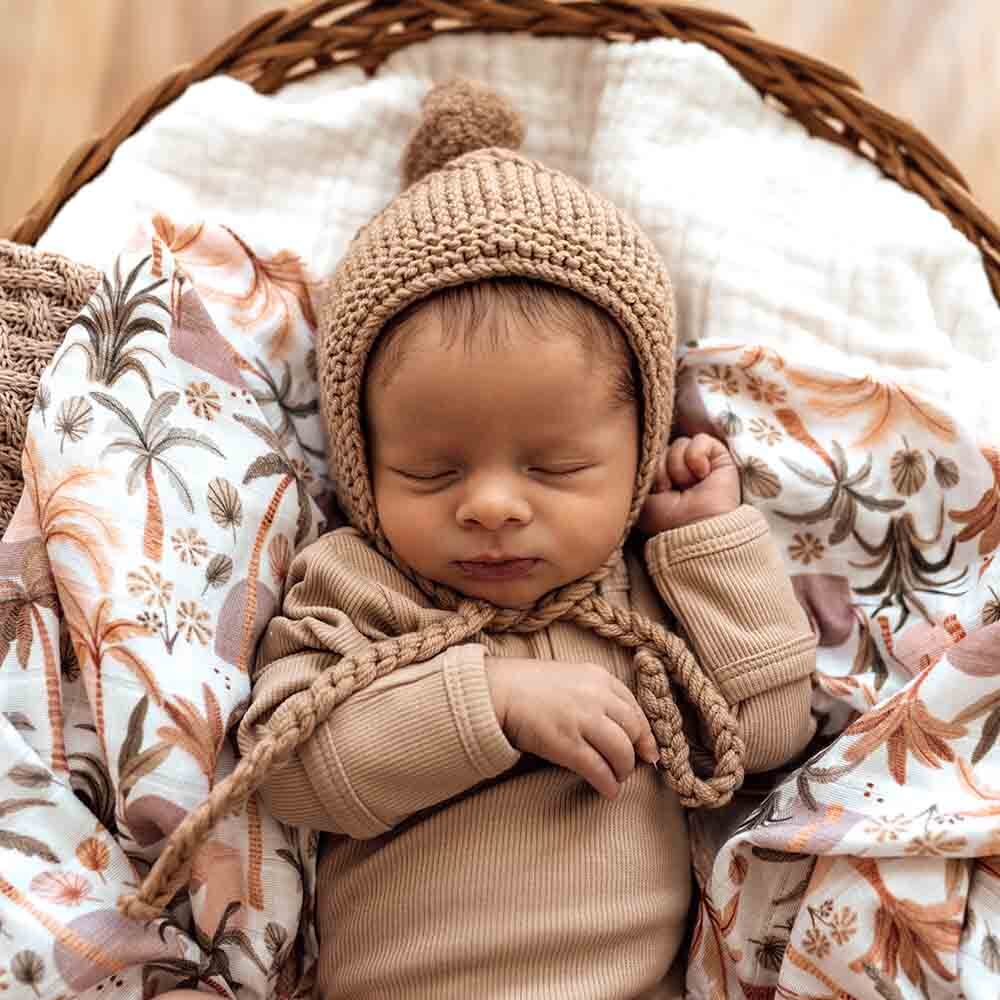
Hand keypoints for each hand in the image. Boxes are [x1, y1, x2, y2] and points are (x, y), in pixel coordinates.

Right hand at [484, 656, 658, 799]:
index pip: (635, 708)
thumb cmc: (529, 685)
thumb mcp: (569, 677)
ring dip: (623, 771)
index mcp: (599, 677)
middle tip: (631, 767)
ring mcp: (583, 720)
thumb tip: (617, 726)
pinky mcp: (568, 744)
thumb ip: (594, 694)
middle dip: (636, 754)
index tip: (648, 750)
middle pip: (633, 731)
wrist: (497, 691)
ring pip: (621, 753)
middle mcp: (596, 696)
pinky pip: (599, 769)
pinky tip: (608, 791)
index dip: (645, 733)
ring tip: (616, 779)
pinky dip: (608, 784)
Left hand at [637, 433, 740, 533]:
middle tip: (671, 491)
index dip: (650, 468)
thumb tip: (647, 450)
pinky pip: (700, 440)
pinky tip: (702, 475)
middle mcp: (680, 467)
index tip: (655, 491)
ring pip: (679, 443)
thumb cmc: (667, 520)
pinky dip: (696, 457)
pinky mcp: (719, 456)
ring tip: (688, 486)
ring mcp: (699, 461)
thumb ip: (641, 471)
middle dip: (662, 470)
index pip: (650, 453)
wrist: (695, 528)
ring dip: (678, 468)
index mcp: (662, 476)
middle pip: (663, 446)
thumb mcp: (643, 496)